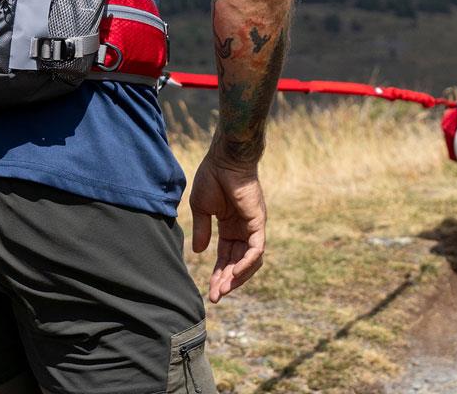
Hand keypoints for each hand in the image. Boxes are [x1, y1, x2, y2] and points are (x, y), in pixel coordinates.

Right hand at [189, 153, 266, 302]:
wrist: (223, 159)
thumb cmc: (211, 177)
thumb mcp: (201, 208)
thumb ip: (202, 230)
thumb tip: (198, 252)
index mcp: (230, 226)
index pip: (226, 257)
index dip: (218, 274)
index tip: (209, 291)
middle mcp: (244, 229)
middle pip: (238, 263)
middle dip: (226, 281)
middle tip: (215, 297)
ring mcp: (253, 226)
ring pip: (251, 260)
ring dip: (238, 277)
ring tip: (223, 289)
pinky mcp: (258, 222)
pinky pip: (256, 248)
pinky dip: (247, 262)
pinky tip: (234, 273)